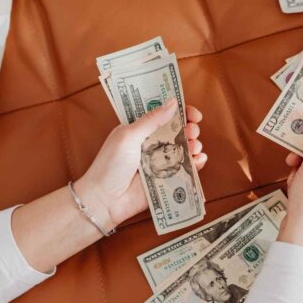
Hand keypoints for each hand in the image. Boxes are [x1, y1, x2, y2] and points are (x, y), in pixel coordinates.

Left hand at [74, 99, 206, 229]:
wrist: (105, 200)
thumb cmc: (110, 165)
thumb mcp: (128, 136)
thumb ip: (151, 120)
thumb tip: (173, 102)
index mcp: (141, 129)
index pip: (165, 115)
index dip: (181, 112)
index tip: (193, 114)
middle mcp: (153, 144)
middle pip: (179, 131)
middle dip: (190, 128)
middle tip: (192, 131)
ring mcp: (161, 161)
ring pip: (185, 149)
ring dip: (195, 144)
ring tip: (193, 147)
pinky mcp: (167, 178)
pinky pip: (187, 169)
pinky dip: (197, 164)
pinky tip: (198, 160)